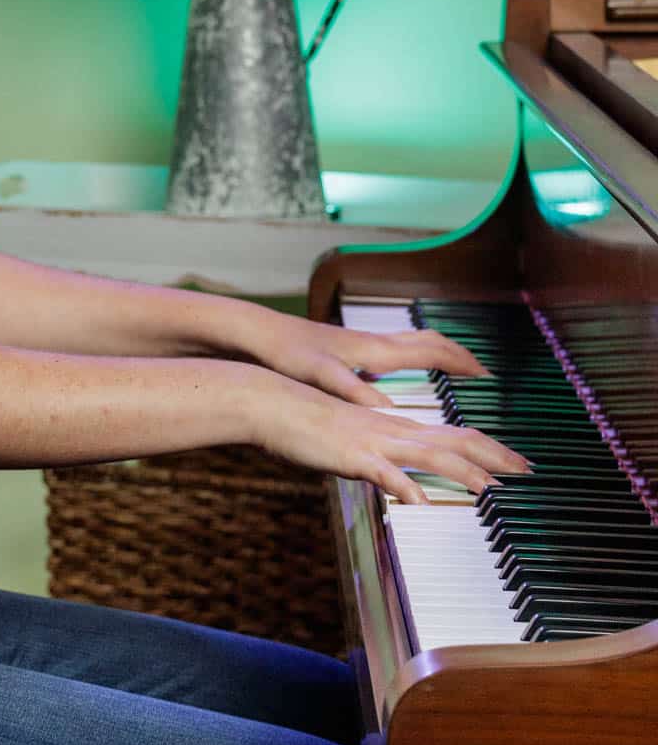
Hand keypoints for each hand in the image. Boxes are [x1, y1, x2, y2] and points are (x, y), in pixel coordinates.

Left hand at [232, 308, 489, 407]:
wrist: (258, 334)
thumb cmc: (288, 354)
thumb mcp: (322, 378)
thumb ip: (356, 392)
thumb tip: (390, 410)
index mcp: (374, 350)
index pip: (430, 352)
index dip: (461, 363)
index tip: (486, 374)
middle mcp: (372, 343)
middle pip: (428, 342)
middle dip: (457, 355)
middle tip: (481, 370)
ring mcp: (360, 344)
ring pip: (410, 342)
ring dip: (436, 353)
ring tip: (453, 367)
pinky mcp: (346, 349)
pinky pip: (392, 349)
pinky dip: (410, 357)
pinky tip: (401, 375)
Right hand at [250, 367, 530, 504]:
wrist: (273, 403)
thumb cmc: (308, 423)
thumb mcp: (351, 443)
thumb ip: (380, 460)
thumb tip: (401, 481)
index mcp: (396, 426)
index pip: (455, 435)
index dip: (490, 448)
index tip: (517, 462)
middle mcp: (393, 430)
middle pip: (456, 441)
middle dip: (495, 457)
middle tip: (528, 471)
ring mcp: (374, 441)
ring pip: (429, 455)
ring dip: (463, 473)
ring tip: (491, 490)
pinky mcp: (351, 454)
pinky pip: (383, 472)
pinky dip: (404, 487)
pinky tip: (420, 502)